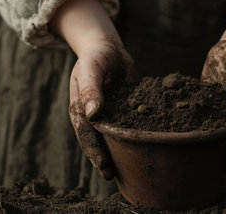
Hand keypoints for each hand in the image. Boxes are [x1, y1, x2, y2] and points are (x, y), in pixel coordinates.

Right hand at [50, 0, 134, 178]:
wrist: (108, 49)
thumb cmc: (95, 58)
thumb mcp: (90, 69)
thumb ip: (90, 89)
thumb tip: (93, 114)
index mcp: (80, 109)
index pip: (86, 134)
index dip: (94, 151)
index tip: (104, 166)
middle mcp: (94, 116)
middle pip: (98, 141)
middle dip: (104, 160)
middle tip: (112, 177)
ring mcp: (108, 114)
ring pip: (112, 138)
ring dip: (118, 154)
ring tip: (128, 171)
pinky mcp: (123, 111)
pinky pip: (127, 125)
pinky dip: (133, 137)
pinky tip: (144, 148)